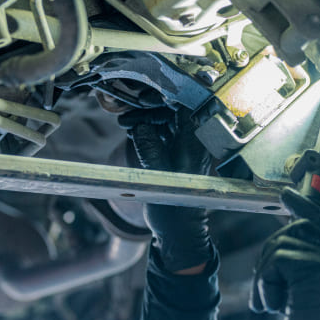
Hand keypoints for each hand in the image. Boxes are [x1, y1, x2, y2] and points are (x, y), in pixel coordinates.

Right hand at [120, 105, 213, 272]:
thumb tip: (139, 125)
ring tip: (124, 122)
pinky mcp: (177, 151)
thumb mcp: (156, 173)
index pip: (183, 105)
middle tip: (126, 108)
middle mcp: (194, 139)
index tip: (141, 92)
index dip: (162, 94)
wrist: (179, 227)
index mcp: (195, 142)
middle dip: (148, 105)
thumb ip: (148, 146)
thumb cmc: (173, 205)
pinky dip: (146, 125)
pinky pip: (162, 128)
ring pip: (165, 117)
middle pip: (173, 107)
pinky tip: (131, 127)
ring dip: (144, 115)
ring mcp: (186, 144)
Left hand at [252, 193, 319, 319]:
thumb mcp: (315, 306)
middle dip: (272, 253)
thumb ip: (307, 279)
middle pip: (301, 231)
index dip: (306, 210)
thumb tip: (282, 256)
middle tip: (266, 288)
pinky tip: (274, 309)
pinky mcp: (319, 269)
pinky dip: (267, 284)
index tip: (287, 195)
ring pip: (283, 245)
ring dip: (267, 277)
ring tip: (274, 307)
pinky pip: (278, 260)